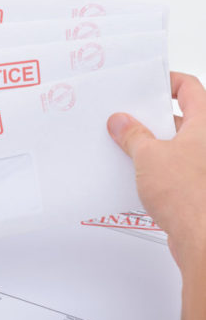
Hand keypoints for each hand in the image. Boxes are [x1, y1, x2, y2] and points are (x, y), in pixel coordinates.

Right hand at [107, 73, 205, 319]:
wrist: (201, 237)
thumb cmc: (188, 195)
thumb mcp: (149, 156)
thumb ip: (132, 135)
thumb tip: (120, 122)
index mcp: (203, 125)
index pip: (189, 89)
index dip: (168, 82)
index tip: (147, 85)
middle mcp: (205, 143)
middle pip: (178, 117)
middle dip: (149, 117)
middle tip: (125, 117)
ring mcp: (199, 164)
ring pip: (172, 144)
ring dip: (149, 143)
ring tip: (124, 145)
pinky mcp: (192, 185)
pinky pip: (170, 166)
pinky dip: (153, 165)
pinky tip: (133, 171)